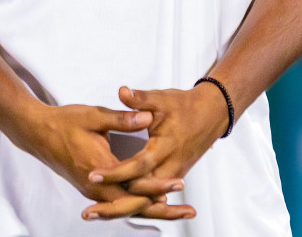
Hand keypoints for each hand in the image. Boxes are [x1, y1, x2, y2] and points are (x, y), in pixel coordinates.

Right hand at [7, 103, 187, 217]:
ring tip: (178, 212)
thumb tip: (147, 117)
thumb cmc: (63, 122)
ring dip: (152, 211)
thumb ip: (122, 118)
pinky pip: (118, 205)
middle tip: (189, 210)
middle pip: (134, 206)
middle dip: (163, 209)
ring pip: (127, 209)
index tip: (180, 183)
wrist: (36, 132)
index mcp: (99, 168)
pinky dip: (137, 207)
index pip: (134, 185)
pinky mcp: (91, 190)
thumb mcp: (93, 115)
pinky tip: (152, 205)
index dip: (159, 185)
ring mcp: (92, 192)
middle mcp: (96, 187)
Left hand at [80, 83, 229, 220]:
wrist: (211, 114)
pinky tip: (117, 201)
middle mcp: (171, 165)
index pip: (138, 166)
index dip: (115, 172)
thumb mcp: (161, 99)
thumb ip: (140, 99)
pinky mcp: (173, 175)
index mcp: (165, 147)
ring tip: (97, 208)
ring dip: (124, 203)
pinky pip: (152, 193)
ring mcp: (173, 173)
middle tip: (91, 206)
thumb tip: (122, 92)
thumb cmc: (185, 106)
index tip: (94, 175)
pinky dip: (135, 199)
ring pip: (147, 196)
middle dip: (116, 199)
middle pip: (142, 190)